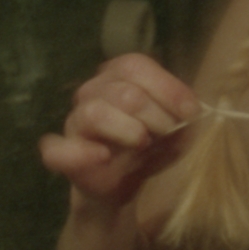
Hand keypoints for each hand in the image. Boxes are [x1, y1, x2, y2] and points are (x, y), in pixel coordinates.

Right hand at [39, 54, 200, 206]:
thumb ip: (182, 117)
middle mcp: (93, 91)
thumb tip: (190, 114)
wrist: (122, 183)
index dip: (166, 87)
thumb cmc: (148, 146)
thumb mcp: (174, 131)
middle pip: (124, 92)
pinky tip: (103, 157)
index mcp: (118, 76)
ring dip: (129, 130)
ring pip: (96, 113)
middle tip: (168, 134)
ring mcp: (75, 121)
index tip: (191, 112)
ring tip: (143, 143)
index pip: (135, 66)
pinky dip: (81, 153)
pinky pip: (57, 149)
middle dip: (156, 115)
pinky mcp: (63, 152)